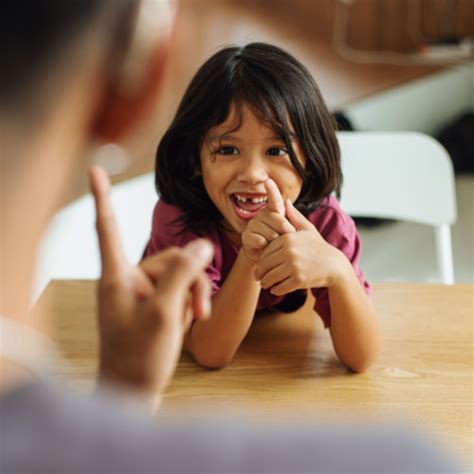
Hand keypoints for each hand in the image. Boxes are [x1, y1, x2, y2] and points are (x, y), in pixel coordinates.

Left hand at [89, 166, 212, 408]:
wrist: (134, 391)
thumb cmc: (140, 357)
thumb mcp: (166, 313)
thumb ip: (184, 273)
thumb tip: (202, 244)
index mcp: (117, 277)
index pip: (108, 228)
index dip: (103, 196)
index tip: (94, 169)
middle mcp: (127, 280)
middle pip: (170, 257)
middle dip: (192, 280)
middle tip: (199, 310)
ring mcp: (141, 292)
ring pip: (179, 274)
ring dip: (193, 294)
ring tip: (196, 319)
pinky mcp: (152, 303)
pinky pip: (178, 289)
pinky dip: (188, 302)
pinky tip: (188, 322)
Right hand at [241, 179, 294, 262]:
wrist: (268, 259)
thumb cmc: (282, 242)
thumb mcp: (292, 230)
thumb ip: (293, 217)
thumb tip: (287, 201)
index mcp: (274, 210)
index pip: (273, 198)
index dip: (271, 190)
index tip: (268, 181)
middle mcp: (262, 214)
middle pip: (278, 220)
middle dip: (286, 232)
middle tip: (286, 238)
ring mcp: (252, 224)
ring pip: (270, 232)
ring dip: (276, 242)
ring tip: (275, 245)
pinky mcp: (246, 236)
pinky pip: (260, 240)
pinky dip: (266, 247)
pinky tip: (266, 248)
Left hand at [255, 199, 347, 294]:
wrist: (335, 266)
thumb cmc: (318, 247)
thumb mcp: (307, 229)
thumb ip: (294, 216)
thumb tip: (284, 200)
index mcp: (287, 238)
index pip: (265, 251)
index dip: (260, 260)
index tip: (259, 266)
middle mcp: (289, 251)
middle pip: (265, 264)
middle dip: (260, 273)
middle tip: (258, 278)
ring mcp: (294, 265)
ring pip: (270, 277)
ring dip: (265, 283)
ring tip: (265, 284)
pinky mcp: (299, 279)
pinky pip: (280, 286)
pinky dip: (276, 289)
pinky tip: (275, 289)